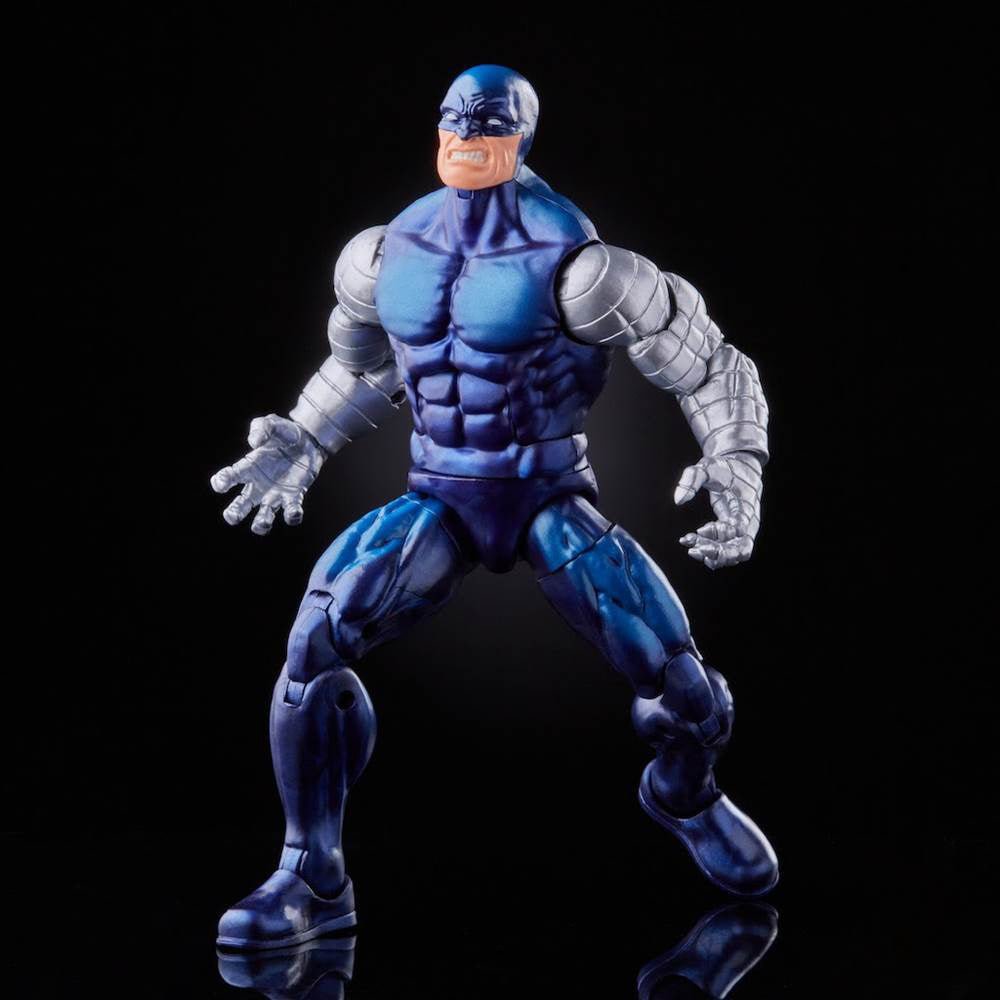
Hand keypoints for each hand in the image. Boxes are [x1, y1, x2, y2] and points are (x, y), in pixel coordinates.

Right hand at [210, 415, 325, 534]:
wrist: (309, 440)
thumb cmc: (284, 432)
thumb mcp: (272, 423)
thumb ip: (261, 428)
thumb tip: (255, 442)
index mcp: (248, 467)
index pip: (228, 477)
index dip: (221, 482)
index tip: (222, 484)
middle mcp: (258, 485)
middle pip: (240, 506)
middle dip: (233, 514)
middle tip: (233, 516)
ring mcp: (275, 494)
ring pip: (263, 517)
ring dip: (261, 524)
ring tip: (263, 522)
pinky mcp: (293, 497)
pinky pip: (290, 513)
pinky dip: (292, 516)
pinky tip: (294, 511)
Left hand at [674, 453, 762, 569]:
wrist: (742, 470)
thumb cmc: (725, 469)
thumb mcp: (708, 467)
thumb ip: (692, 479)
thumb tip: (678, 500)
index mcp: (746, 505)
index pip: (739, 528)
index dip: (719, 533)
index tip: (700, 530)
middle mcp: (749, 522)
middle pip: (743, 549)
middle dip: (719, 553)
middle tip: (694, 549)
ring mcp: (745, 531)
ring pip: (735, 555)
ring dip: (714, 556)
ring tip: (691, 549)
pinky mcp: (737, 535)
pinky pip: (729, 553)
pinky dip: (713, 556)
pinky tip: (695, 547)